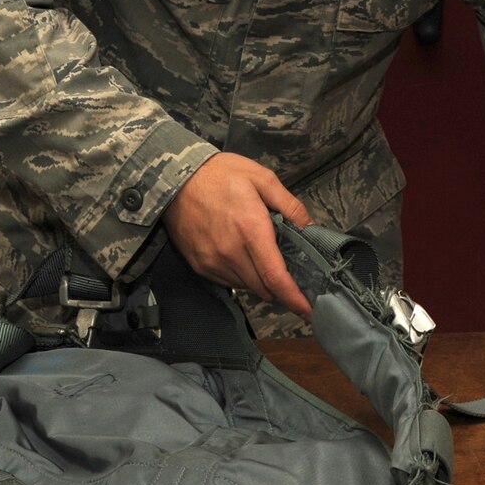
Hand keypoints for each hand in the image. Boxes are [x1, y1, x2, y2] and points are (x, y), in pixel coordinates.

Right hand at [162, 153, 313, 317]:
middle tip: (288, 270)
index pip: (275, 277)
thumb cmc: (220, 174)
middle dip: (280, 286)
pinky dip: (241, 275)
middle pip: (264, 288)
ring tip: (260, 255)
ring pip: (247, 286)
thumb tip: (310, 229)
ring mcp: (212, 262)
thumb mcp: (262, 178)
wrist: (175, 178)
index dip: (294, 297)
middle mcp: (230, 252)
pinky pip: (229, 282)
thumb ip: (290, 205)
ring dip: (260, 279)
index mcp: (250, 229)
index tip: (308, 309)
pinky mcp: (200, 265)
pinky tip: (241, 254)